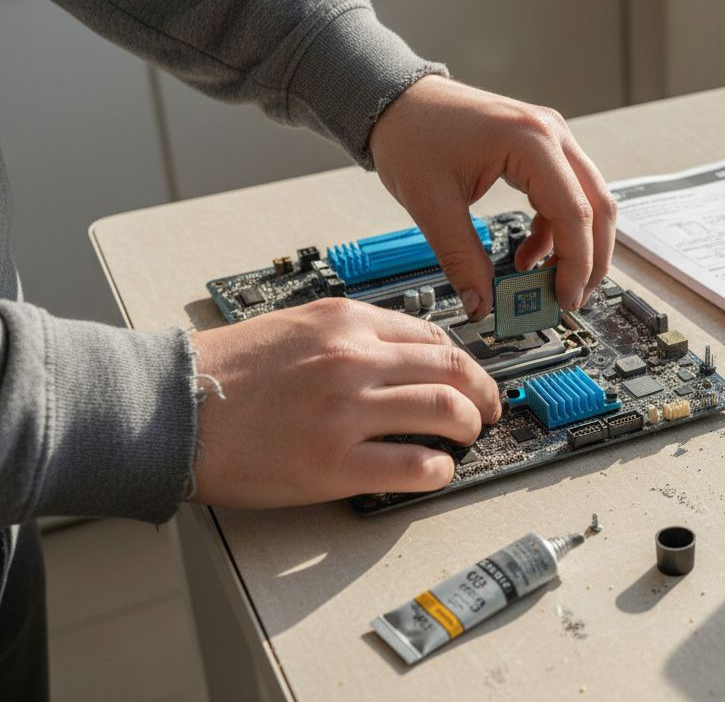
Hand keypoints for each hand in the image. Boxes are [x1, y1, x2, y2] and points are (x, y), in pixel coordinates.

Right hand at [188, 299, 500, 507]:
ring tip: (465, 440)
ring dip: (469, 428)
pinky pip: (416, 466)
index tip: (471, 377)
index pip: (432, 335)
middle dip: (483, 392)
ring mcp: (347, 412)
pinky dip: (438, 470)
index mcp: (344, 321)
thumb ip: (349, 334)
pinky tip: (435, 471)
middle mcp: (353, 360)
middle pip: (452, 369)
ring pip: (446, 412)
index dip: (464, 361)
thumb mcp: (294, 325)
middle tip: (488, 409)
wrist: (168, 408)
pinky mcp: (335, 464)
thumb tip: (403, 353)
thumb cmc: (222, 372)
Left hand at [369, 75, 615, 320]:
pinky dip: (557, 232)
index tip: (564, 299)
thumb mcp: (431, 203)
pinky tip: (531, 256)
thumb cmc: (412, 132)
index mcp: (530, 140)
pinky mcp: (543, 149)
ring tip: (551, 283)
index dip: (576, 264)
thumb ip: (461, 259)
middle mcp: (551, 134)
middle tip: (572, 298)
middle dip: (591, 260)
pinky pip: (568, 196)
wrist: (397, 100)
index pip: (575, 213)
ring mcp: (551, 139)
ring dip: (578, 247)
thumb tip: (481, 305)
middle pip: (598, 207)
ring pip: (590, 202)